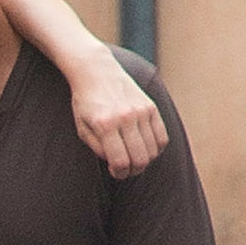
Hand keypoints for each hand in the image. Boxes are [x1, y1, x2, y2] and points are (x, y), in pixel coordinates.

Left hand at [71, 58, 166, 177]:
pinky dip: (156, 149)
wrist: (96, 71)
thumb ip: (99, 149)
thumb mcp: (83, 128)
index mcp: (105, 125)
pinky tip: (145, 147)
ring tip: (134, 157)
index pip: (120, 162)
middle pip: (140, 159)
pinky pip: (162, 138)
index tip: (115, 172)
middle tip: (126, 168)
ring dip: (145, 160)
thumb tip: (118, 165)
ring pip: (153, 151)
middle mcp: (125, 117)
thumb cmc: (86, 103)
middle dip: (133, 170)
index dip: (119, 173)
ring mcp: (141, 111)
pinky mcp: (151, 106)